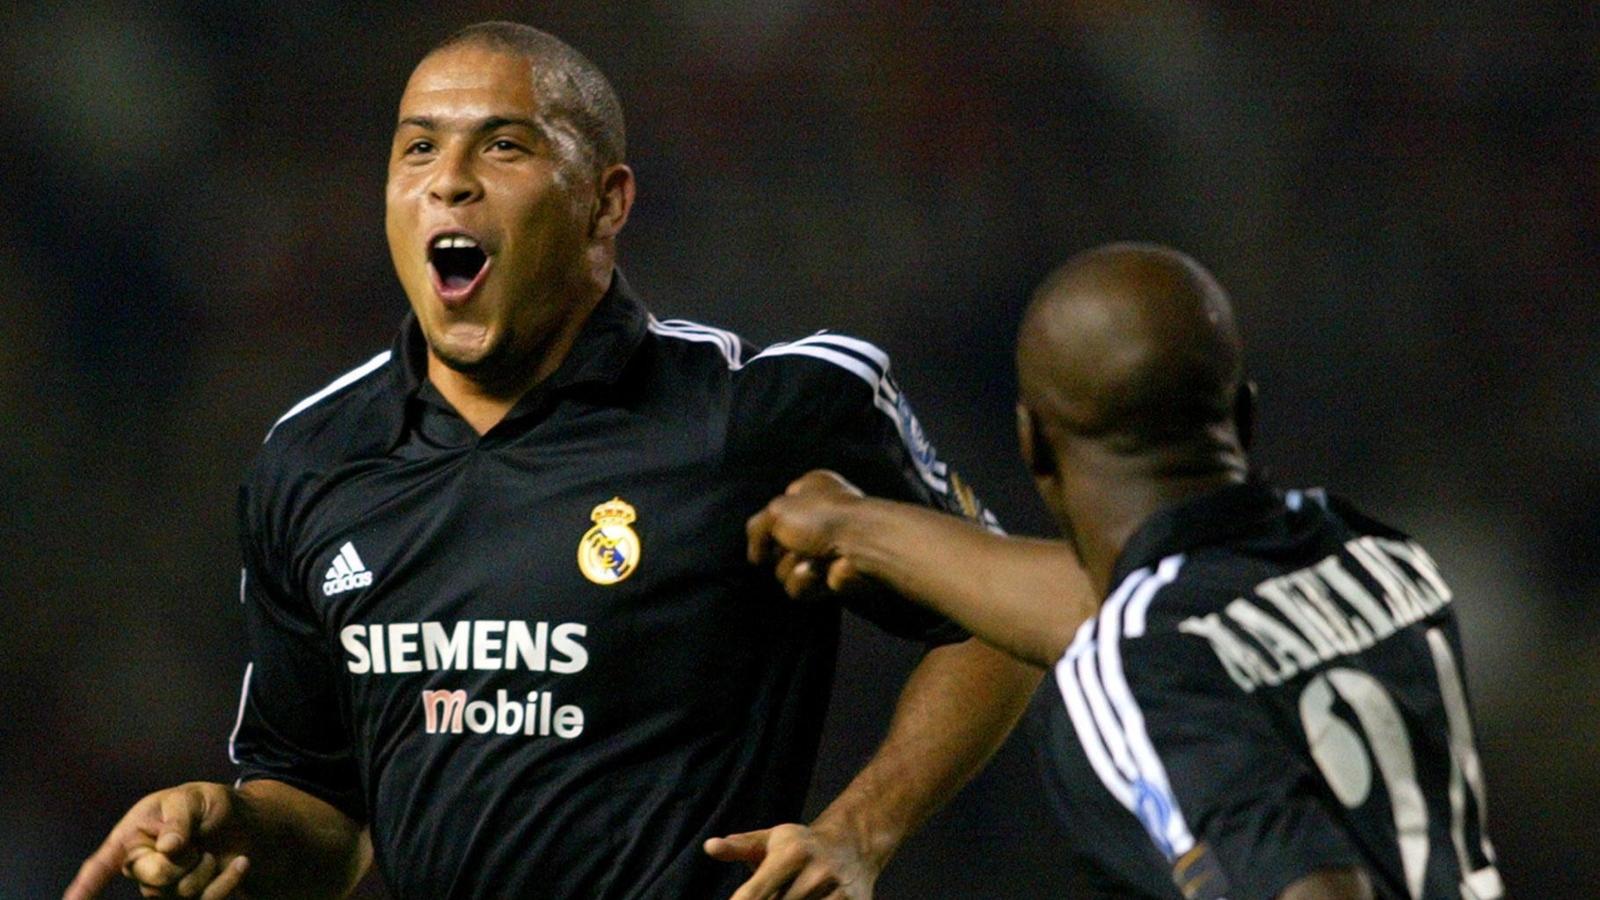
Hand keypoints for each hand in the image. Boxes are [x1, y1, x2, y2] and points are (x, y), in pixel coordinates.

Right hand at [66, 782, 248, 899]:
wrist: (240, 820)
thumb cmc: (205, 805)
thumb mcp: (191, 799)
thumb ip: (178, 820)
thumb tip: (167, 848)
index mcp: (131, 839)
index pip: (100, 866)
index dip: (85, 886)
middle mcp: (142, 868)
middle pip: (153, 882)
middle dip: (182, 863)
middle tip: (197, 846)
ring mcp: (165, 888)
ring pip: (180, 894)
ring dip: (206, 870)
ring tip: (210, 852)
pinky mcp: (191, 899)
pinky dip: (226, 882)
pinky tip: (240, 863)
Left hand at [705, 823, 876, 899]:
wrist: (855, 846)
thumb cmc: (801, 846)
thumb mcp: (771, 840)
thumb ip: (739, 847)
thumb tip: (709, 847)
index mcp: (791, 854)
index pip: (752, 896)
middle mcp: (816, 874)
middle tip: (772, 891)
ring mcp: (838, 894)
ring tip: (789, 892)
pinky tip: (803, 898)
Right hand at [747, 470, 868, 596]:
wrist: (862, 545)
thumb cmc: (822, 517)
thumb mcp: (777, 510)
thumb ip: (757, 528)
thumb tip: (756, 556)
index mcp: (812, 491)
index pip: (778, 508)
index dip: (772, 521)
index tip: (773, 528)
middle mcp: (819, 519)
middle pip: (776, 544)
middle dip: (780, 549)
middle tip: (795, 545)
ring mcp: (825, 551)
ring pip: (783, 569)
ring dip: (791, 566)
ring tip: (811, 560)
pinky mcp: (830, 579)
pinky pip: (799, 588)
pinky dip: (805, 581)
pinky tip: (818, 574)